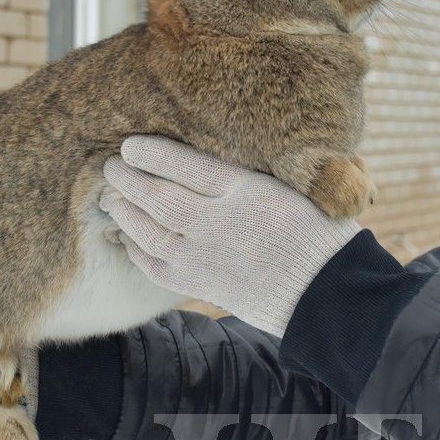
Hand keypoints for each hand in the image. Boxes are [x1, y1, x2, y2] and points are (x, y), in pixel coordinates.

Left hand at [100, 135, 360, 336]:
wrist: (328, 295)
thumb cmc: (318, 233)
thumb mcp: (295, 188)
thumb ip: (252, 173)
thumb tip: (216, 154)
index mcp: (245, 191)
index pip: (185, 165)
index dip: (151, 152)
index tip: (132, 144)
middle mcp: (218, 223)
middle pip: (157, 197)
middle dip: (127, 179)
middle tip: (112, 166)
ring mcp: (205, 257)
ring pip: (147, 230)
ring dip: (124, 211)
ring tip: (113, 197)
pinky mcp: (200, 285)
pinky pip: (154, 264)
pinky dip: (135, 247)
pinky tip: (127, 235)